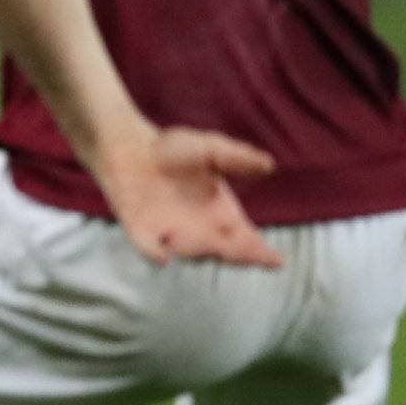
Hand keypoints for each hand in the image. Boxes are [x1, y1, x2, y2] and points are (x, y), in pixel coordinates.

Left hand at [92, 125, 282, 267]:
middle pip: (224, 251)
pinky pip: (148, 248)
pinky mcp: (139, 230)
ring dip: (197, 249)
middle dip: (235, 254)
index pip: (245, 239)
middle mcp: (199, 229)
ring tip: (208, 243)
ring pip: (190, 252)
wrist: (129, 145)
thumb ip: (236, 158)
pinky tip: (162, 255)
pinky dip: (154, 253)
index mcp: (220, 214)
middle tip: (240, 247)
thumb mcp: (209, 149)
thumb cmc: (172, 149)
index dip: (260, 251)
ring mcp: (169, 233)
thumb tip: (268, 164)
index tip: (276, 259)